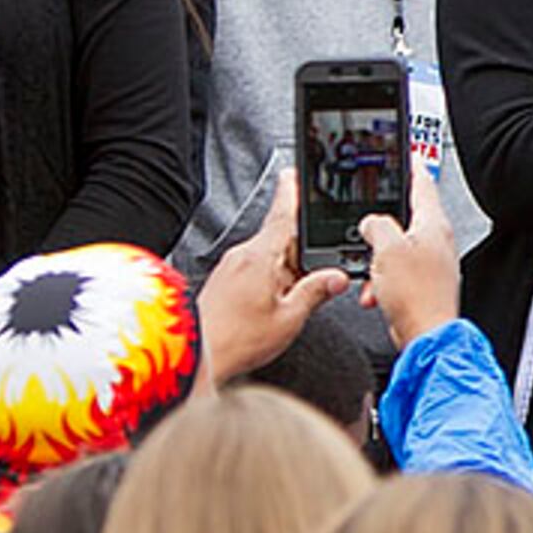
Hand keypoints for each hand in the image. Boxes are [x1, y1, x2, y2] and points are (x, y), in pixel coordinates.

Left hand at [199, 171, 350, 391]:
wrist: (196, 356)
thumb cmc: (236, 340)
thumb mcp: (289, 318)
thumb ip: (315, 292)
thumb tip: (335, 278)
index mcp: (260, 257)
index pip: (281, 215)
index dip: (291, 194)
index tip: (294, 175)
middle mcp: (242, 257)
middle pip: (280, 239)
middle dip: (301, 249)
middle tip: (317, 271)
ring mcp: (231, 269)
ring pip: (268, 256)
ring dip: (286, 269)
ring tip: (293, 299)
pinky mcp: (224, 283)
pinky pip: (255, 270)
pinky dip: (271, 279)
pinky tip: (275, 304)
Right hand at [358, 158, 460, 344]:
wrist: (426, 337)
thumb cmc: (417, 295)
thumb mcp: (386, 249)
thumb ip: (376, 225)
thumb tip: (370, 223)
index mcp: (433, 223)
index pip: (422, 180)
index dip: (409, 162)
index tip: (403, 150)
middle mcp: (437, 240)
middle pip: (405, 216)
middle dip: (380, 223)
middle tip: (365, 223)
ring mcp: (432, 262)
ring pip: (397, 247)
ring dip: (377, 259)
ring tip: (371, 272)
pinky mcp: (423, 284)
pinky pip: (396, 272)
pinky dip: (382, 279)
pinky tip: (375, 291)